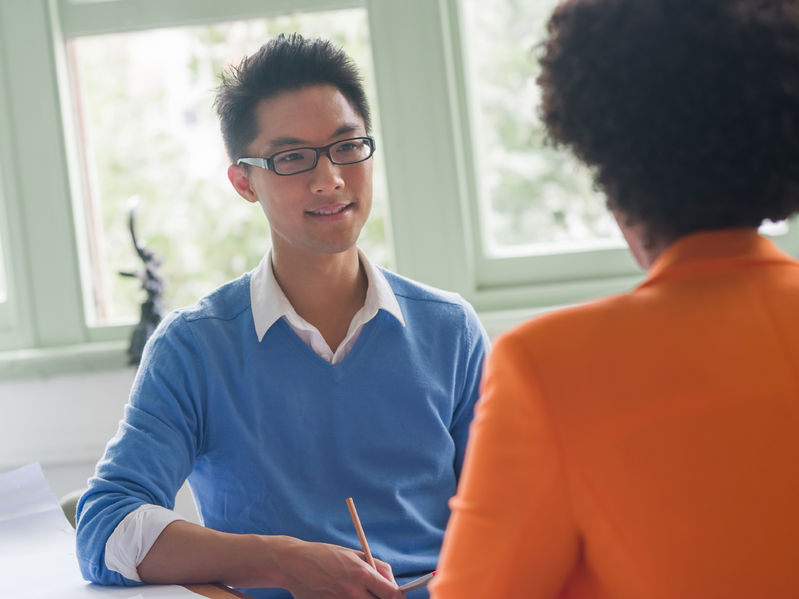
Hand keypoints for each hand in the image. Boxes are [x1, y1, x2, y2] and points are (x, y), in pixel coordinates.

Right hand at [279, 538, 403, 598]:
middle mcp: (353, 591)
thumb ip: (377, 567)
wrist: (293, 564)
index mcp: (362, 574)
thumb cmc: (325, 556)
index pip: (392, 594)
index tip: (398, 598)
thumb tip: (393, 583)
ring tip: (357, 593)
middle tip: (377, 595)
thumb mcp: (354, 554)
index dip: (399, 598)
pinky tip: (343, 595)